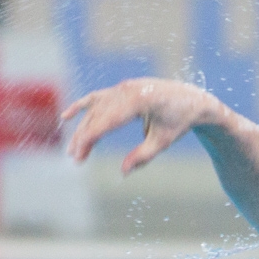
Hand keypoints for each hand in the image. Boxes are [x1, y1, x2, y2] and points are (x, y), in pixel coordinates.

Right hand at [63, 78, 221, 174]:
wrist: (192, 100)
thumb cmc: (179, 121)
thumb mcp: (163, 142)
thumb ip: (143, 156)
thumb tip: (122, 172)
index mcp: (140, 100)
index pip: (107, 120)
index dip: (90, 138)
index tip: (78, 154)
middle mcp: (129, 89)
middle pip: (98, 115)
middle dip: (84, 137)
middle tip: (76, 159)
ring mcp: (124, 87)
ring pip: (96, 108)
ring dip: (83, 128)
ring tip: (74, 149)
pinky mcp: (122, 89)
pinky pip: (99, 97)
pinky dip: (83, 105)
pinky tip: (66, 116)